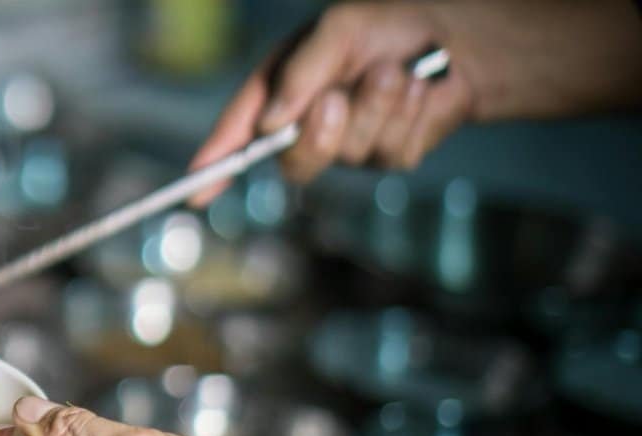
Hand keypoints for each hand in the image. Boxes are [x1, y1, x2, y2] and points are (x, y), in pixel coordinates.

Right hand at [188, 0, 641, 198]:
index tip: (197, 191)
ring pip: (349, 156)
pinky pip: (391, 154)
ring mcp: (351, 142)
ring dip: (377, 111)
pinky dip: (409, 118)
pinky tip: (421, 92)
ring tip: (399, 73)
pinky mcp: (391, 154)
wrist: (462, 38)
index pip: (241, 131)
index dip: (217, 162)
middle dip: (317, 134)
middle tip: (336, 100)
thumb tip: (273, 121)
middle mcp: (312, 120)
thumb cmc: (393, 21)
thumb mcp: (339, 29)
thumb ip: (300, 71)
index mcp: (285, 87)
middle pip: (292, 160)